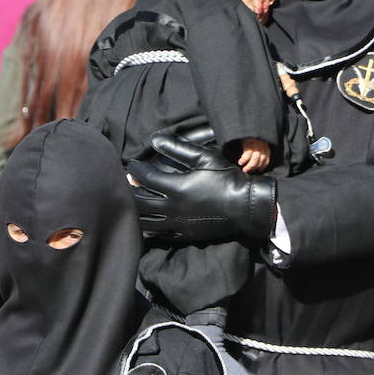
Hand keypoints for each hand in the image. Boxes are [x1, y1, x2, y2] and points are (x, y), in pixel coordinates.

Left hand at [129, 132, 276, 243]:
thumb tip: (155, 140)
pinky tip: (147, 225)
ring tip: (133, 203)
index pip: (145, 178)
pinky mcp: (185, 234)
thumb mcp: (204, 157)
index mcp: (175, 187)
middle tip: (128, 183)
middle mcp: (172, 207)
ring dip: (137, 212)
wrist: (245, 207)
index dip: (136, 169)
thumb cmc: (226, 179)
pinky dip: (150, 229)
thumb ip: (178, 149)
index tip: (132, 164)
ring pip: (146, 221)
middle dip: (131, 191)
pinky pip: (161, 234)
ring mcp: (178, 223)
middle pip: (140, 202)